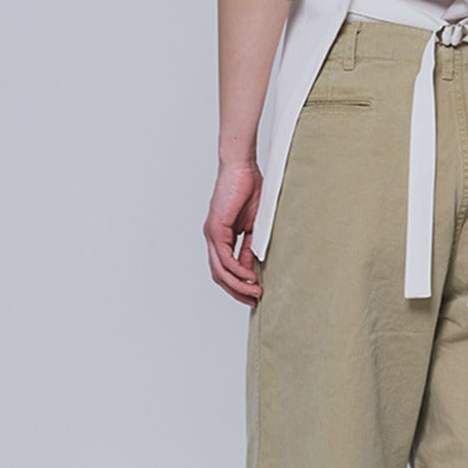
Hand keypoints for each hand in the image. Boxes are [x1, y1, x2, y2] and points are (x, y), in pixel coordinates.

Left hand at [204, 159, 264, 304]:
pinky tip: (249, 276)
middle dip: (236, 291)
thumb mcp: (254, 225)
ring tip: (255, 293)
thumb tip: (251, 266)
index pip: (224, 269)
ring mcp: (212, 234)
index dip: (238, 284)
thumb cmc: (249, 189)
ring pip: (220, 270)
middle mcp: (213, 238)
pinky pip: (224, 257)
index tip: (254, 294)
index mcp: (221, 237)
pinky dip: (236, 270)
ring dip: (237, 285)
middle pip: (219, 275)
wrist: (241, 167)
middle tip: (253, 301)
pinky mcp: (216, 228)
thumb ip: (250, 245)